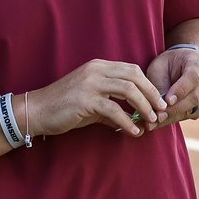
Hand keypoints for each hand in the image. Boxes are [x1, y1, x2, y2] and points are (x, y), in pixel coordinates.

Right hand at [27, 59, 167, 138]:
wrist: (36, 111)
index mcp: (98, 66)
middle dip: (151, 95)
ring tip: (151, 121)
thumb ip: (111, 107)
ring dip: (144, 107)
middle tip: (161, 111)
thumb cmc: (63, 108)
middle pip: (134, 77)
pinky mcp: (85, 100)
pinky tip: (133, 132)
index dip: (149, 85)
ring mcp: (90, 83)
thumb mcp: (91, 103)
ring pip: (128, 90)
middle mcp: (96, 70)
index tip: (158, 102)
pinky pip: (114, 110)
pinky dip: (128, 122)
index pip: (132, 70)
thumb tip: (131, 121)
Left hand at [144, 45, 198, 125]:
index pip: (193, 77)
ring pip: (193, 109)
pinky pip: (191, 115)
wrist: (184, 65)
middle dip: (175, 108)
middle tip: (157, 116)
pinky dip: (175, 119)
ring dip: (173, 116)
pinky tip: (161, 120)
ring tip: (155, 121)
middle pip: (195, 97)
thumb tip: (158, 109)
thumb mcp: (160, 66)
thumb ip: (160, 85)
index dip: (180, 90)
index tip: (167, 100)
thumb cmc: (169, 63)